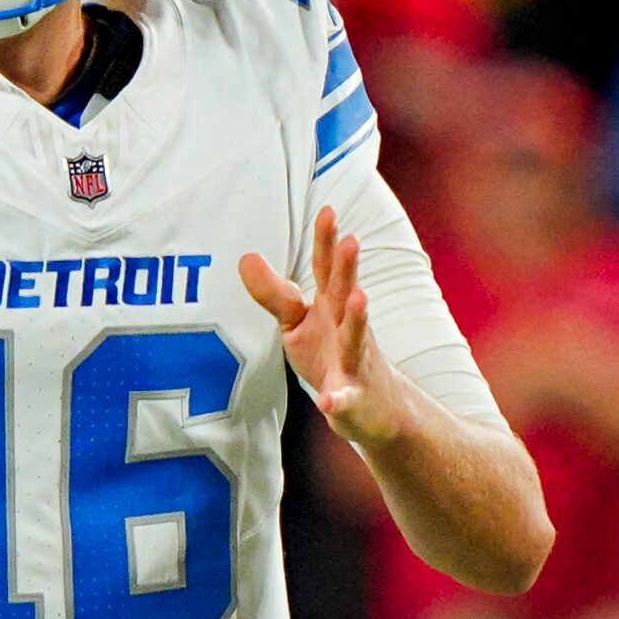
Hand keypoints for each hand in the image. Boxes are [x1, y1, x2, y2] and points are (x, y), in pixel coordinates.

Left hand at [240, 207, 397, 443]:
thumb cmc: (331, 354)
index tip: (328, 210)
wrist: (372, 407)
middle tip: (351, 240)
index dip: (327, 242)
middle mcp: (347, 328)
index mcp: (332, 307)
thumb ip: (276, 293)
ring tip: (360, 297)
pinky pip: (345, 398)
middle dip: (348, 269)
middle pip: (346, 295)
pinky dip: (339, 399)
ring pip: (356, 340)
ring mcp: (354, 362)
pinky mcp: (352, 397)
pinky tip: (329, 401)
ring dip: (357, 319)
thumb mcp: (299, 323)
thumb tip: (246, 256)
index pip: (328, 271)